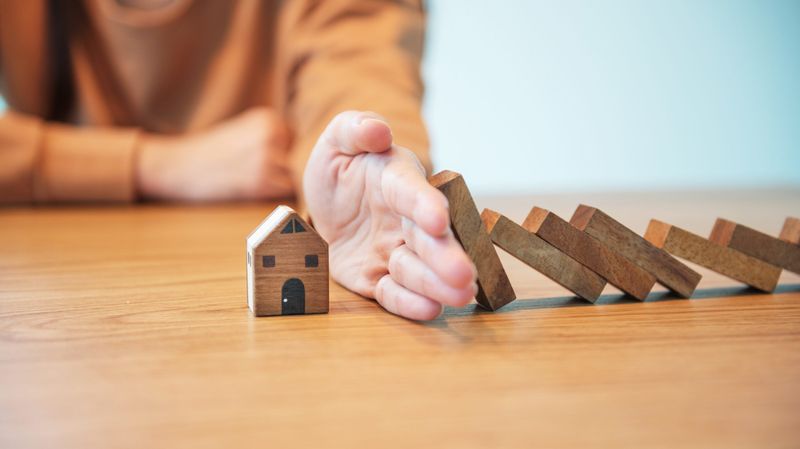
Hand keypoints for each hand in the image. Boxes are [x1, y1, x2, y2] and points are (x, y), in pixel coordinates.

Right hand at [136, 108, 292, 200]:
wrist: (176, 166)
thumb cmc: (212, 154)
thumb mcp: (244, 132)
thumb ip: (272, 139)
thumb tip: (309, 158)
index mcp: (269, 120)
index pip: (297, 144)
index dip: (285, 159)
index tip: (267, 166)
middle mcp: (271, 135)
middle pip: (300, 162)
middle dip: (287, 174)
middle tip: (261, 182)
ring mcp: (266, 159)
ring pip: (295, 179)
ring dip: (283, 188)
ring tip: (256, 188)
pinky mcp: (260, 182)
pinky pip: (286, 195)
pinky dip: (276, 199)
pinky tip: (254, 196)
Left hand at [304, 111, 477, 319]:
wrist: (330, 206)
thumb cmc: (342, 167)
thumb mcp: (338, 141)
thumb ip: (355, 129)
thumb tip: (377, 129)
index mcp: (396, 179)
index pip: (411, 191)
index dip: (424, 204)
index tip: (438, 218)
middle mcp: (403, 219)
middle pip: (425, 239)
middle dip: (445, 256)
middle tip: (465, 274)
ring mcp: (393, 250)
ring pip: (416, 269)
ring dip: (436, 284)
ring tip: (459, 296)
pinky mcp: (378, 278)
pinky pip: (393, 293)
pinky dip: (409, 303)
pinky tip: (429, 310)